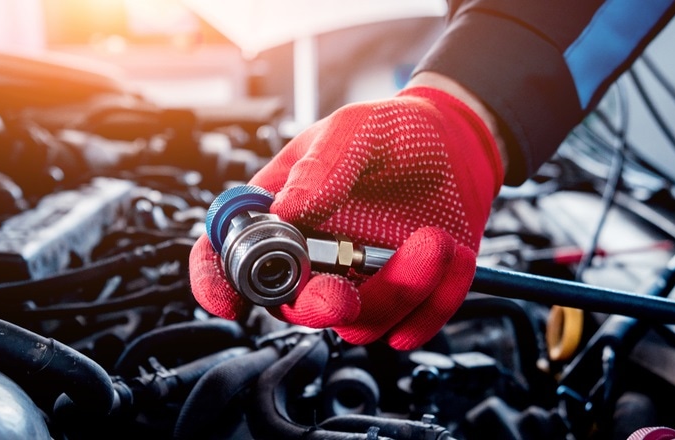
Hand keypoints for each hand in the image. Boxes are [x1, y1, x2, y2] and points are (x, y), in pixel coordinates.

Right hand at [190, 85, 503, 349]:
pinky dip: (437, 298)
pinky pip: (414, 325)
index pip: (226, 255)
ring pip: (360, 322)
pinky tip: (452, 254)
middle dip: (317, 306)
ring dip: (400, 290)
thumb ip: (322, 166)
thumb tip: (286, 210)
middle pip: (293, 307)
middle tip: (343, 293)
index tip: (228, 300)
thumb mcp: (355, 129)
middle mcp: (313, 257)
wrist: (458, 144)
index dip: (216, 283)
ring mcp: (358, 282)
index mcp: (280, 213)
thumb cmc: (394, 131)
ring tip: (434, 240)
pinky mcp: (405, 298)